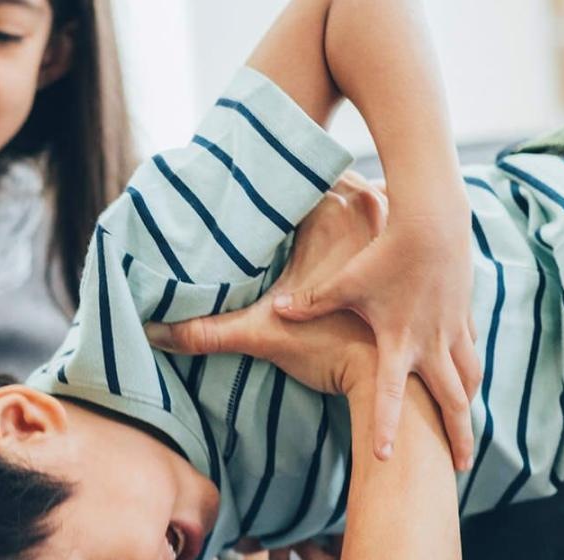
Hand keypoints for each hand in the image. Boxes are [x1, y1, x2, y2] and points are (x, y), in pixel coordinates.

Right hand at [144, 172, 382, 400]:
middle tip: (271, 192)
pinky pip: (390, 209)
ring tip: (310, 203)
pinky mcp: (408, 246)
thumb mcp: (261, 334)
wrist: (391, 381)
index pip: (292, 175)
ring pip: (362, 187)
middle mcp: (368, 205)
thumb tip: (154, 333)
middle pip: (326, 176)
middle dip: (301, 185)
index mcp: (332, 210)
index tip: (248, 183)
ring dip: (340, 193)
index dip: (268, 179)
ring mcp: (393, 222)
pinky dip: (372, 212)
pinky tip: (356, 224)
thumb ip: (206, 332)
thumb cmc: (332, 349)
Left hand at [272, 176, 479, 470]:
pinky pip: (469, 350)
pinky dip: (469, 370)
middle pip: (451, 400)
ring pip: (468, 377)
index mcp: (399, 342)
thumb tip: (275, 308)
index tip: (384, 458)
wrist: (434, 221)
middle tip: (459, 467)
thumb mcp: (344, 281)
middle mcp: (431, 343)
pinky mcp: (463, 313)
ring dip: (467, 405)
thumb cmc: (384, 252)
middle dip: (457, 435)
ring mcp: (452, 329)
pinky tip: (467, 379)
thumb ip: (310, 300)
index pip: (389, 395)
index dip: (386, 426)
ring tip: (466, 429)